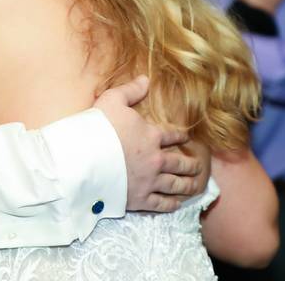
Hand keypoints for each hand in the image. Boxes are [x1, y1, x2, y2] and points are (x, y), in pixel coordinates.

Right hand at [94, 75, 204, 211]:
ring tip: (196, 185)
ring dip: (188, 185)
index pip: (172, 136)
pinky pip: (161, 204)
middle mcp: (156, 159)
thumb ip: (131, 90)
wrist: (85, 158)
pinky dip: (171, 204)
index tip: (187, 138)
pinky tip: (177, 204)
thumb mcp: (113, 100)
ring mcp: (149, 181)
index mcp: (151, 136)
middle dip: (191, 165)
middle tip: (199, 166)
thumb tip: (146, 79)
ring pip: (175, 184)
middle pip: (179, 163)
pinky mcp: (140, 199)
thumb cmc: (99, 127)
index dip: (180, 136)